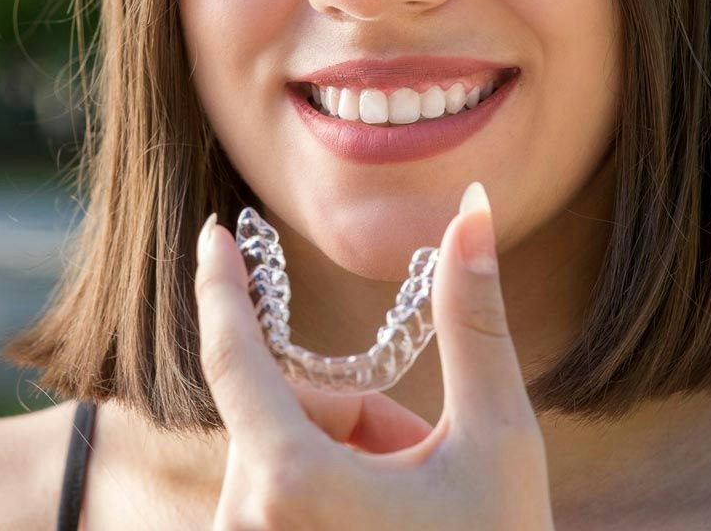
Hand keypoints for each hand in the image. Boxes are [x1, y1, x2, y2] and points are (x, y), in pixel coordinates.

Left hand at [194, 183, 555, 529]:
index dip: (223, 285)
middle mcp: (248, 525)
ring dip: (353, 454)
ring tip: (412, 500)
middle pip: (291, 408)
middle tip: (423, 456)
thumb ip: (473, 317)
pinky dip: (330, 487)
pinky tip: (384, 525)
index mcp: (294, 485)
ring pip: (288, 452)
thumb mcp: (498, 440)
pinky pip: (280, 496)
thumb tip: (473, 211)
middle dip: (360, 411)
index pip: (233, 355)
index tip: (212, 234)